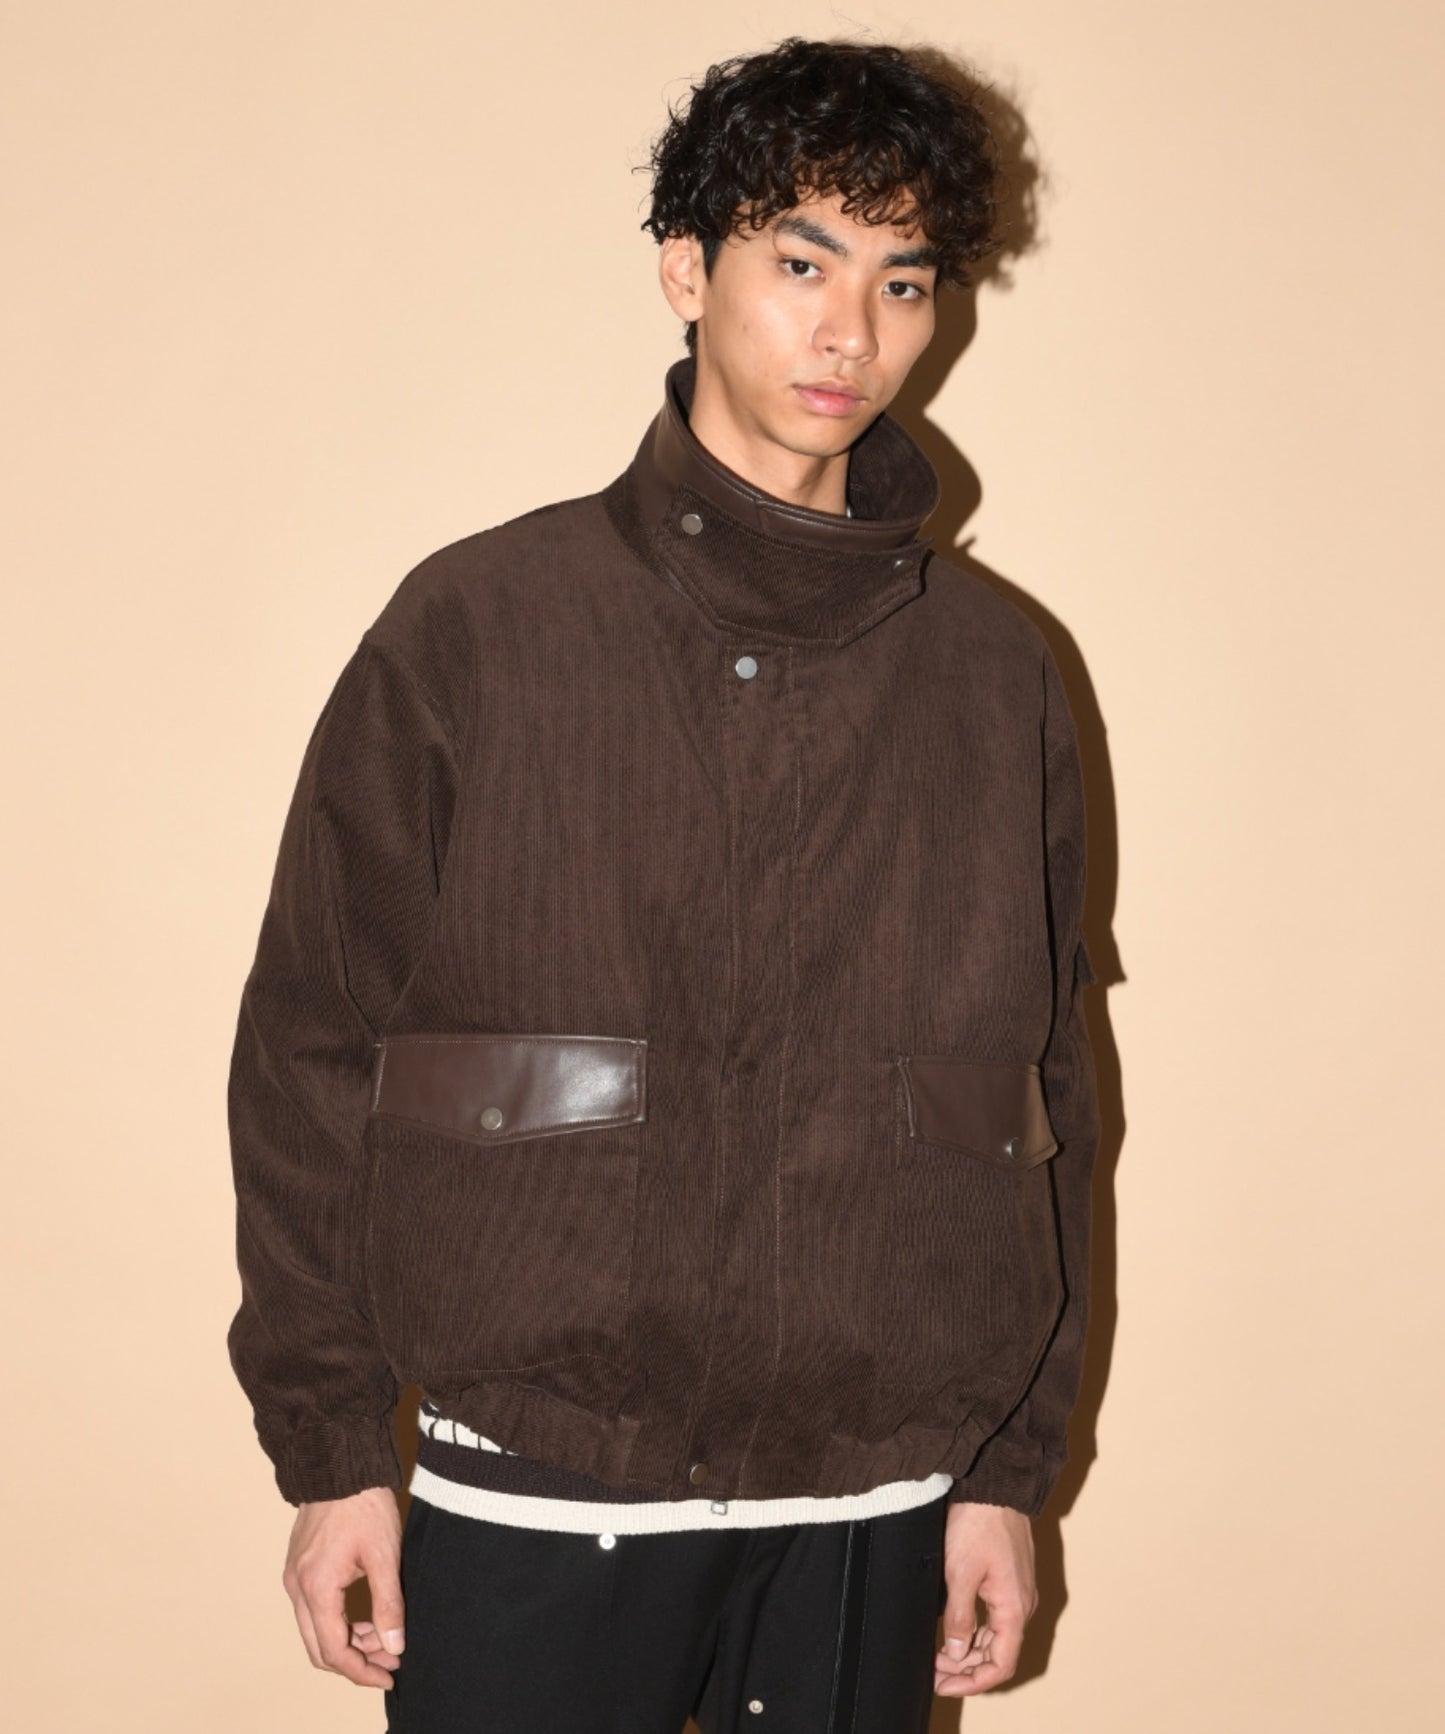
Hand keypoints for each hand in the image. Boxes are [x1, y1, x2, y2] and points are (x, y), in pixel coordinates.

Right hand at [281, 1486, 405, 1688]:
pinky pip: (313, 1610)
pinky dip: (338, 1622)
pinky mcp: (299, 1567)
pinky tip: (366, 1617)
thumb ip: (388, 1603)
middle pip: (319, 1648)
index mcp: (316, 1587)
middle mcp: (297, 1587)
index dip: (361, 1671)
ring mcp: (295, 1577)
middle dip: (355, 1661)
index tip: (389, 1675)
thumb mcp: (384, 1555)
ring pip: (315, 1631)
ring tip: (385, 1638)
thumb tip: (395, 1645)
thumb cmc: (364, 1504)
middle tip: (390, 1660)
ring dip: (348, 1642)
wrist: (341, 1464)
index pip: (334, 1651)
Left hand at [934, 1500, 1036, 1696]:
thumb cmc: (978, 1523)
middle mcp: (1022, 1606)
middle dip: (965, 1668)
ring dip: (969, 1650)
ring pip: (995, 1637)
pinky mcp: (1008, 1581)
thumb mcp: (959, 1573)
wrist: (994, 1486)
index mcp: (1014, 1609)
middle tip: (933, 1671)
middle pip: (998, 1654)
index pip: (1000, 1665)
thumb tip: (956, 1653)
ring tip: (937, 1655)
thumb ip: (958, 1617)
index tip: (943, 1684)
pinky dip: (975, 1631)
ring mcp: (1017, 1593)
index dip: (972, 1682)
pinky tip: (953, 1631)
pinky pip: (995, 1619)